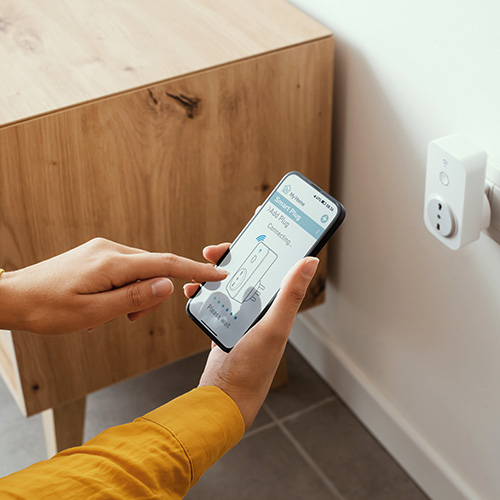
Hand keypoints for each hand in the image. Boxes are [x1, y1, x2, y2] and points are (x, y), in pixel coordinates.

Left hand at [0, 238, 227, 334]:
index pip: (165, 264)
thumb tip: (167, 286)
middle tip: (130, 318)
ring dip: (136, 295)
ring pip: (140, 271)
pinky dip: (125, 289)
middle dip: (152, 296)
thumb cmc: (47, 308)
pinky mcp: (97, 255)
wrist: (13, 297)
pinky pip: (125, 270)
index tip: (218, 274)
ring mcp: (103, 250)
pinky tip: (105, 303)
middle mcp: (110, 250)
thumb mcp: (93, 313)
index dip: (195, 270)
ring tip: (109, 313)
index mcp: (112, 263)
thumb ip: (134, 299)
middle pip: (154, 269)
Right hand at [184, 243, 318, 429]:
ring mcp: (242, 314)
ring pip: (230, 281)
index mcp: (279, 304)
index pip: (279, 262)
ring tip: (201, 269)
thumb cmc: (253, 367)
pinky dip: (203, 291)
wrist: (225, 396)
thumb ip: (290, 295)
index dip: (273, 239)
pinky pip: (214, 299)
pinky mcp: (225, 323)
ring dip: (214, 271)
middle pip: (250, 268)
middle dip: (234, 254)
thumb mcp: (274, 327)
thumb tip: (311, 261)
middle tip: (216, 250)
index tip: (261, 216)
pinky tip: (193, 290)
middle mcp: (263, 306)